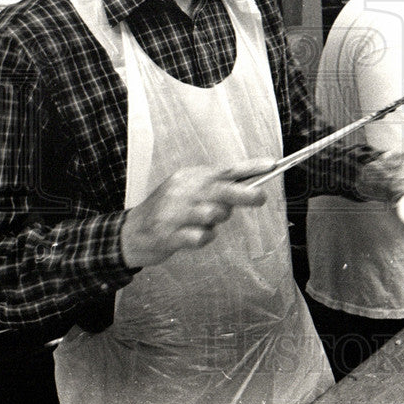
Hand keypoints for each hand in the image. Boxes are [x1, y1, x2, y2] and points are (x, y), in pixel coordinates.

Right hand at [120, 160, 270, 268]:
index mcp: (189, 177)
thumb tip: (250, 188)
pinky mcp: (169, 235)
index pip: (226, 169)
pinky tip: (194, 236)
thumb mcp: (188, 191)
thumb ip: (215, 189)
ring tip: (205, 222)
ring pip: (214, 214)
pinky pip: (201, 237)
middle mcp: (182, 191)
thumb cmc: (168, 210)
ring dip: (217, 221)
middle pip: (222, 189)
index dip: (251, 167)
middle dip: (245, 194)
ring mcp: (174, 212)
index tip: (272, 164)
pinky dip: (204, 238)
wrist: (131, 233)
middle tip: (261, 198)